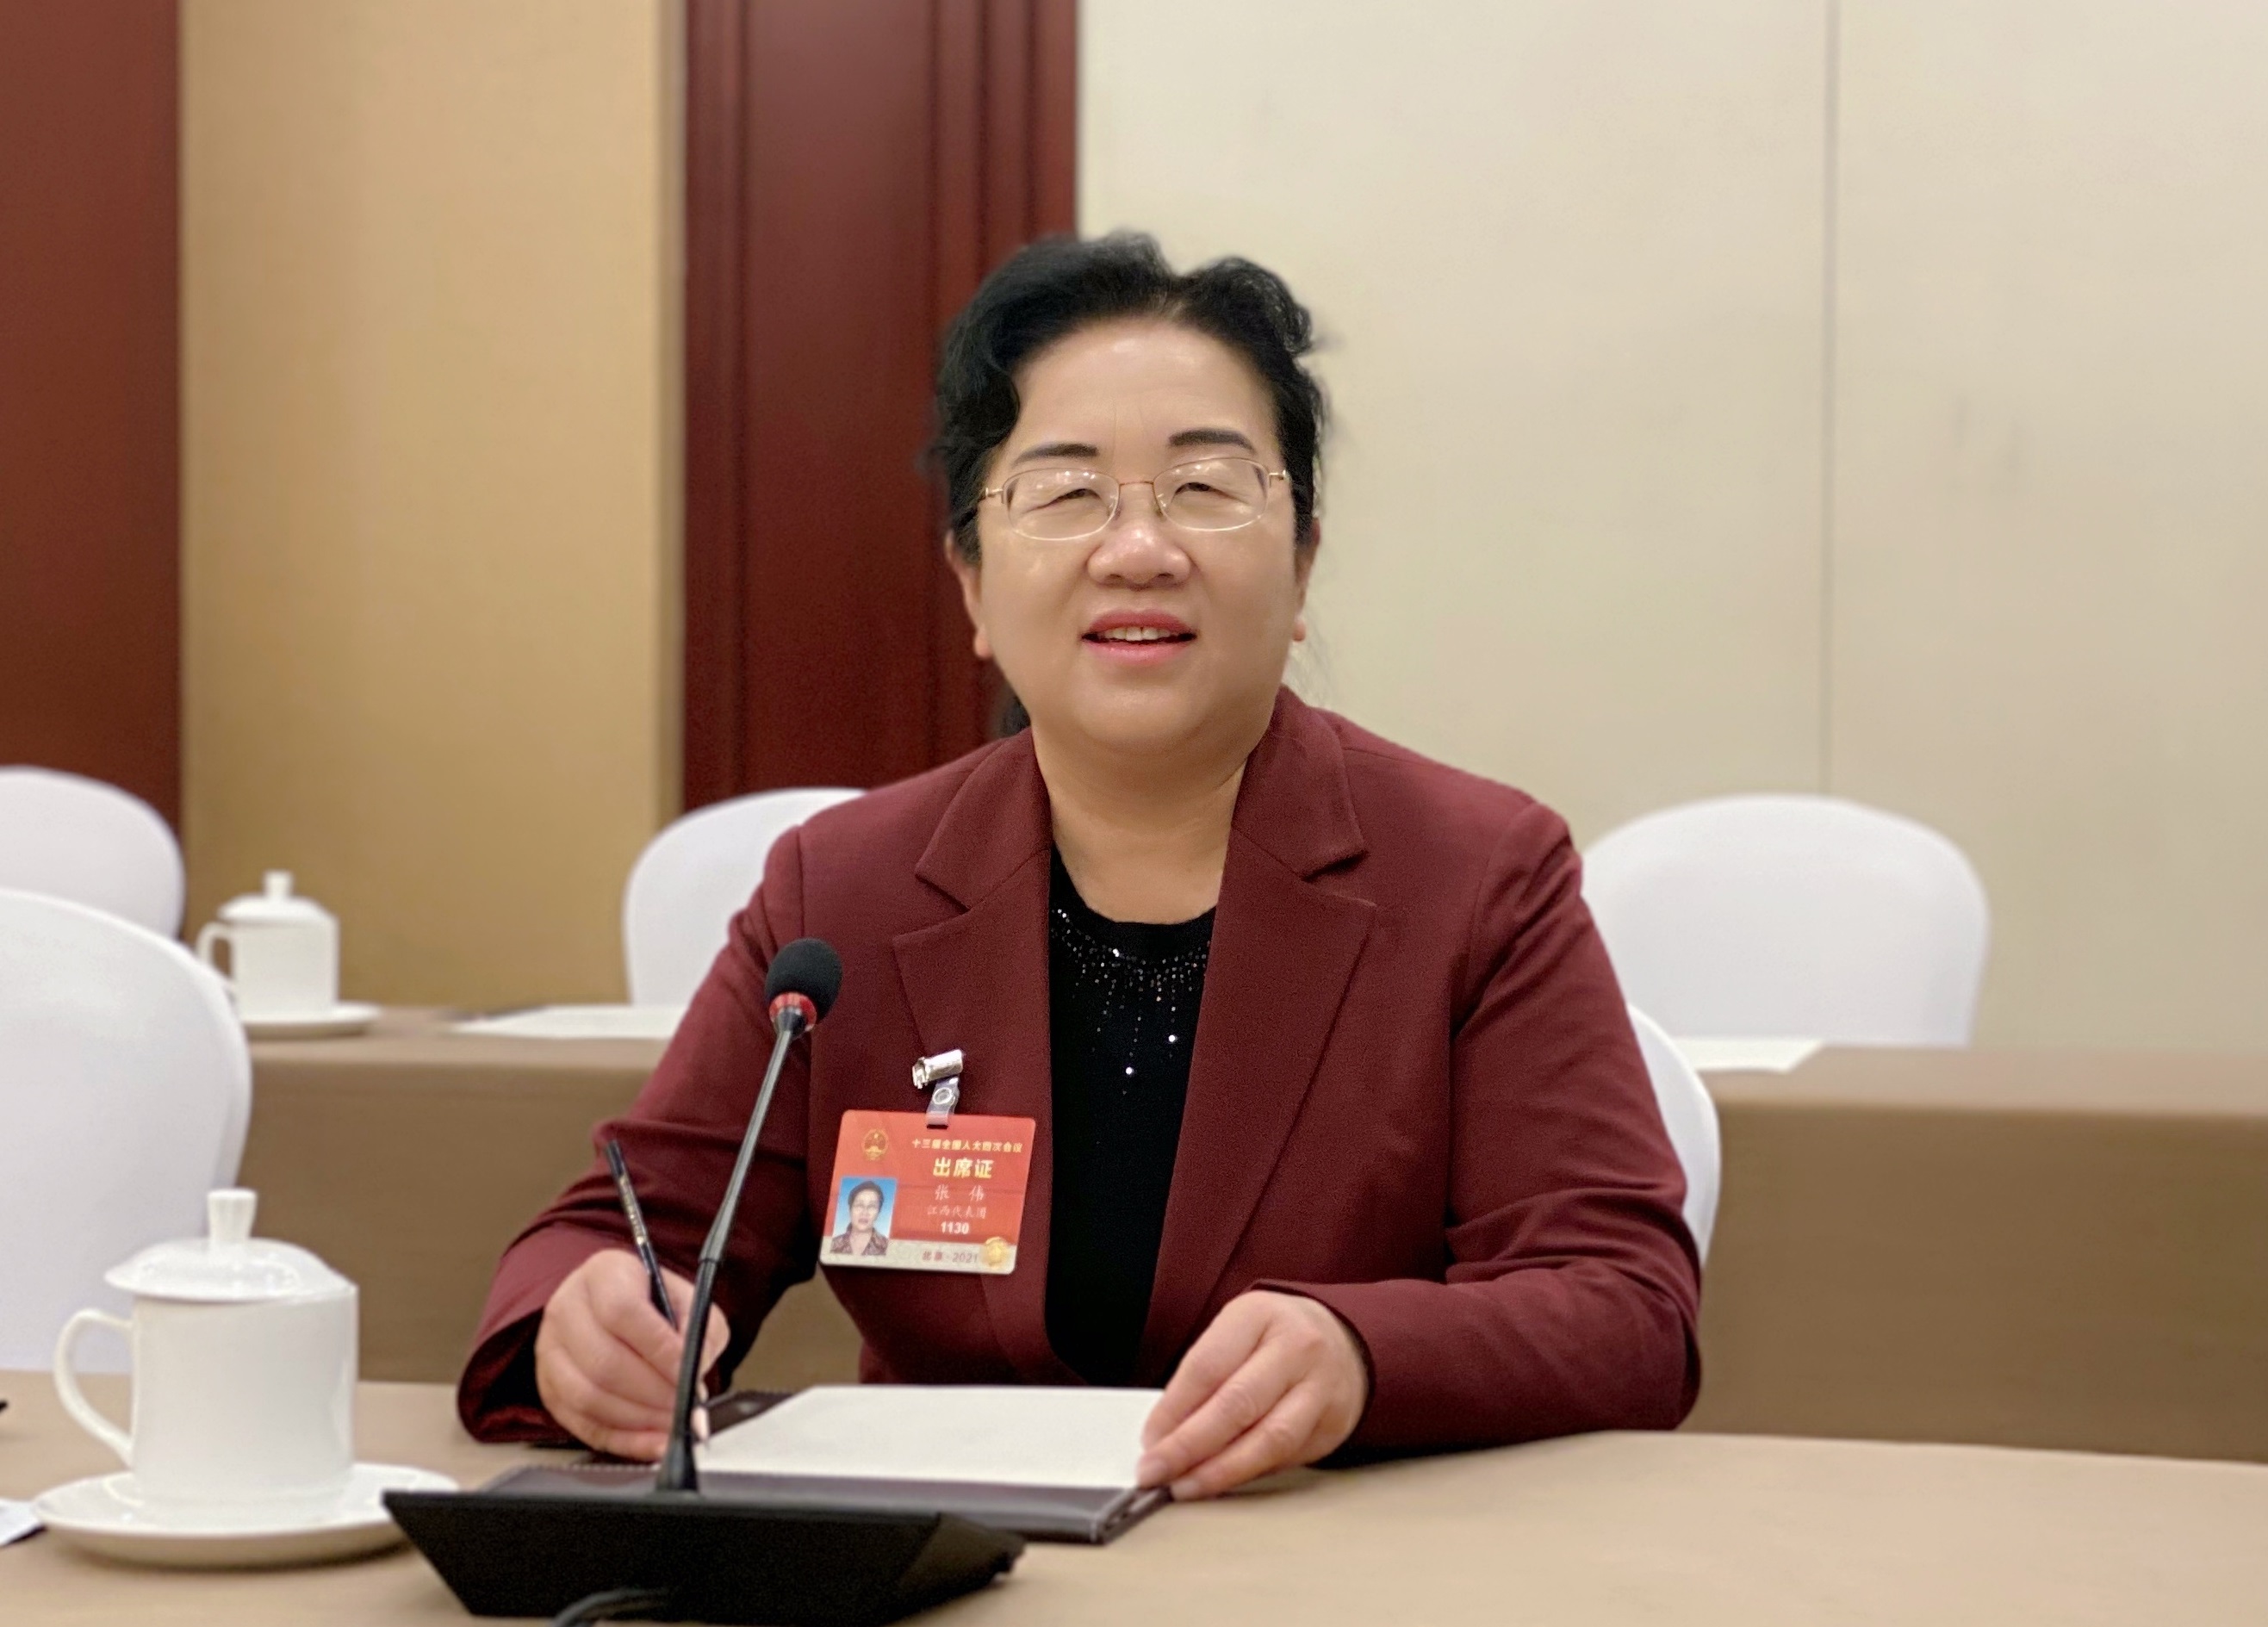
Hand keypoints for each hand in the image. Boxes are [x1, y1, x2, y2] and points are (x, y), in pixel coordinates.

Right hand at [534, 1250, 728, 1459]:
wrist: (611, 1305)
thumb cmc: (651, 1302)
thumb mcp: (685, 1297)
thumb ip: (700, 1326)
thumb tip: (695, 1372)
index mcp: (603, 1275)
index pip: (623, 1312)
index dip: (659, 1349)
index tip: (689, 1373)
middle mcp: (566, 1309)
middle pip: (604, 1361)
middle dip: (653, 1392)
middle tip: (686, 1406)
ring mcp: (550, 1351)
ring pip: (588, 1397)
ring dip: (638, 1419)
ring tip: (674, 1424)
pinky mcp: (548, 1389)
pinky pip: (581, 1425)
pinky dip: (622, 1441)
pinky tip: (654, 1443)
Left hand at [1137, 1290, 1369, 1499]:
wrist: (1343, 1341)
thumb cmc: (1273, 1339)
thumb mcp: (1234, 1333)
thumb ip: (1201, 1377)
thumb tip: (1163, 1436)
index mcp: (1259, 1315)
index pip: (1207, 1367)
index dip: (1173, 1410)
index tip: (1149, 1441)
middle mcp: (1297, 1347)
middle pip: (1237, 1405)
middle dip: (1189, 1446)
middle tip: (1156, 1472)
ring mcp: (1322, 1387)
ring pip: (1268, 1440)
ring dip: (1221, 1471)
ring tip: (1186, 1486)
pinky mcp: (1334, 1425)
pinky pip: (1287, 1458)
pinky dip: (1249, 1473)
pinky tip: (1223, 1480)